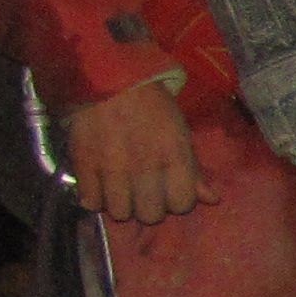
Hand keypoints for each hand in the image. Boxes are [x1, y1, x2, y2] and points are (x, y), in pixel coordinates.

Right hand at [66, 77, 204, 222]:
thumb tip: (211, 199)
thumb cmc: (151, 105)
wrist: (107, 81)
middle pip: (150, 215)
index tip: (171, 190)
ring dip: (122, 205)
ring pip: (120, 213)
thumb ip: (193, 169)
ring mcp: (112, 168)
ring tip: (122, 190)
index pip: (182, 204)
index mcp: (174, 157)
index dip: (178, 200)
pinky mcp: (84, 165)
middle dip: (150, 207)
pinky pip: (91, 202)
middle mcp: (144, 167)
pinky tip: (101, 186)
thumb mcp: (181, 132)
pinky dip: (96, 199)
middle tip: (145, 192)